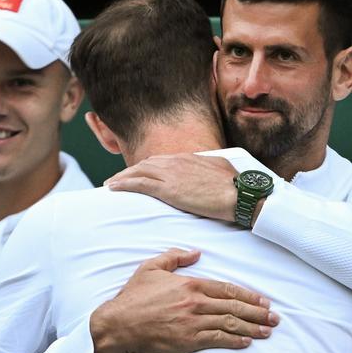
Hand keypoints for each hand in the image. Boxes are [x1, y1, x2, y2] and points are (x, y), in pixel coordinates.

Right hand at [89, 248, 278, 352]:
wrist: (119, 323)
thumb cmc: (134, 296)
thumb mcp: (151, 267)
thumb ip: (175, 257)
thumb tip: (196, 252)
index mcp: (191, 284)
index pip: (228, 289)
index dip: (249, 296)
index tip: (264, 301)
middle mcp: (196, 303)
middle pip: (235, 307)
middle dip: (258, 313)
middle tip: (275, 318)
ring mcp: (193, 322)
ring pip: (230, 324)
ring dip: (252, 327)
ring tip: (267, 331)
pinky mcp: (188, 340)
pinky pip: (217, 340)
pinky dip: (234, 340)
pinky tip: (246, 341)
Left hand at [107, 154, 238, 221]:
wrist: (240, 194)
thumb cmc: (236, 186)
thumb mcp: (221, 170)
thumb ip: (209, 168)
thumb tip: (209, 170)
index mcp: (189, 158)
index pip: (162, 161)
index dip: (148, 168)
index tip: (140, 174)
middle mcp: (177, 162)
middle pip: (147, 164)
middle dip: (131, 171)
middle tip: (119, 179)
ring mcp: (171, 174)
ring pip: (139, 171)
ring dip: (122, 177)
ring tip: (111, 184)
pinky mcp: (168, 189)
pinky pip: (139, 183)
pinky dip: (124, 184)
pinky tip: (113, 188)